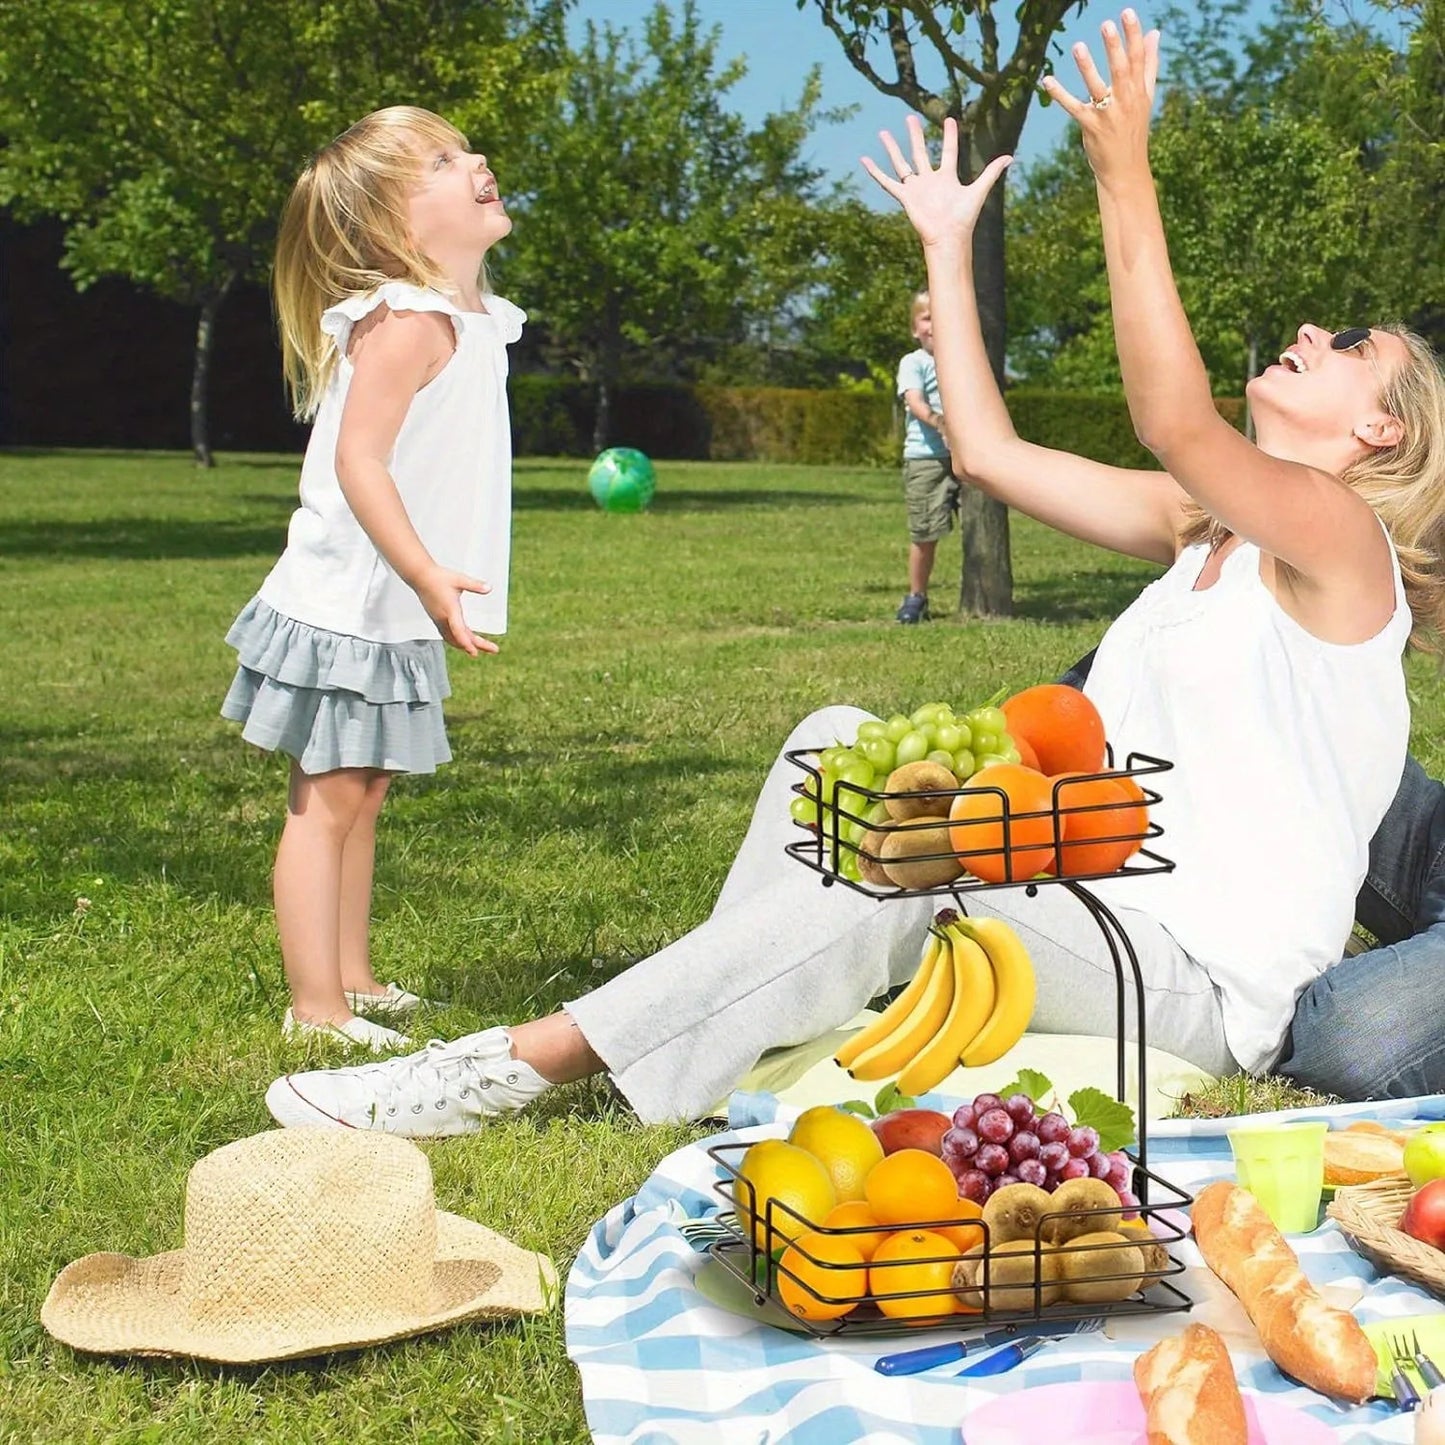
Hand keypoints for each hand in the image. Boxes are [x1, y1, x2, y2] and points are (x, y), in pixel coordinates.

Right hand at [414, 567, 498, 657]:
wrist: (419, 576)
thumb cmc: (438, 577)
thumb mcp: (459, 579)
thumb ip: (475, 585)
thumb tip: (489, 588)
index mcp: (450, 610)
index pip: (458, 630)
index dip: (466, 643)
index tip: (475, 653)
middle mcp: (443, 618)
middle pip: (460, 639)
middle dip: (477, 645)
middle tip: (494, 649)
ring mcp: (439, 620)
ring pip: (453, 639)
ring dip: (467, 645)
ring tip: (483, 647)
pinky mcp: (436, 619)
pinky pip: (448, 635)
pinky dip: (458, 640)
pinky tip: (465, 640)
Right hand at [861, 115, 1011, 251]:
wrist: (947, 237)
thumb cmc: (964, 218)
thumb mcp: (979, 191)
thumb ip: (991, 173)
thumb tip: (1010, 157)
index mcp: (947, 177)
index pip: (947, 151)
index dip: (949, 135)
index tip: (949, 119)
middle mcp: (929, 180)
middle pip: (919, 152)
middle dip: (915, 135)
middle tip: (909, 118)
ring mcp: (916, 188)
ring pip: (901, 163)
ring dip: (892, 148)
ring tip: (883, 133)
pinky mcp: (905, 197)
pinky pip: (887, 182)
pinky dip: (875, 172)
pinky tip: (865, 160)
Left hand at [1042, 10, 1160, 188]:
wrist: (1126, 170)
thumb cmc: (1133, 130)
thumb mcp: (1145, 97)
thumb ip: (1149, 65)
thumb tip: (1155, 33)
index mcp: (1139, 91)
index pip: (1138, 59)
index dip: (1133, 36)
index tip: (1127, 13)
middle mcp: (1125, 101)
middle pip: (1121, 70)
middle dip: (1115, 47)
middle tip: (1107, 24)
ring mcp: (1108, 115)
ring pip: (1097, 87)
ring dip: (1087, 67)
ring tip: (1078, 46)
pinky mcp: (1090, 127)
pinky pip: (1073, 108)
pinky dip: (1060, 94)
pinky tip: (1047, 80)